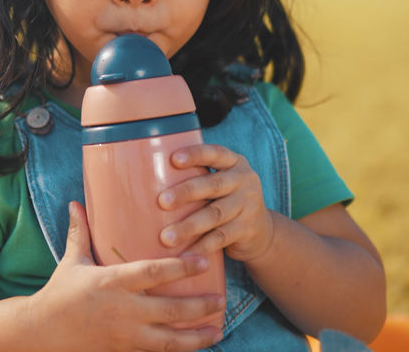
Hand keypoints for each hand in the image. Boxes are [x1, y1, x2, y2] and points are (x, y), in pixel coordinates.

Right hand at [31, 202, 224, 351]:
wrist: (41, 333)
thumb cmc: (58, 294)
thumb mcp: (71, 262)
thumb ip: (80, 233)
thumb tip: (77, 202)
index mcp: (112, 282)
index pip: (153, 273)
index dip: (181, 267)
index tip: (205, 260)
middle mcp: (122, 310)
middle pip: (170, 309)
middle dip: (199, 306)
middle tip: (221, 299)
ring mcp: (124, 335)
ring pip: (168, 340)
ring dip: (196, 337)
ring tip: (218, 330)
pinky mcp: (123, 351)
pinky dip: (178, 350)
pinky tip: (196, 346)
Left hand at [158, 144, 275, 262]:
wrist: (261, 231)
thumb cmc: (225, 201)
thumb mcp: (219, 184)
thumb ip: (197, 178)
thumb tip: (147, 179)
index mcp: (234, 163)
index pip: (214, 153)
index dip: (195, 155)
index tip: (173, 160)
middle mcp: (244, 180)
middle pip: (213, 185)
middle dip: (186, 193)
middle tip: (162, 202)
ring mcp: (248, 205)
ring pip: (215, 215)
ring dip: (189, 226)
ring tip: (166, 237)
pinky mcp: (248, 229)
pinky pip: (221, 238)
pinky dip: (201, 246)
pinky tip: (184, 255)